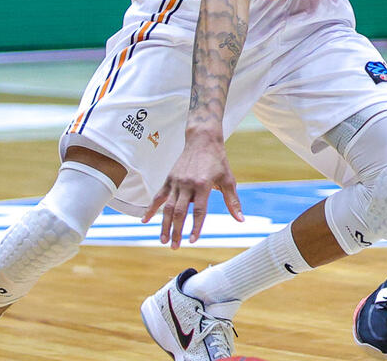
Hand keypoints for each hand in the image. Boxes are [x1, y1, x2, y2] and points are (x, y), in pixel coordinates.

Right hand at [142, 133, 242, 248]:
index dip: (196, 227)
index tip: (193, 241)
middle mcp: (187, 184)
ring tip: (163, 240)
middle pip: (179, 212)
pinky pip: (158, 196)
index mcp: (203, 185)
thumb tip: (241, 220)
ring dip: (164, 225)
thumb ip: (232, 201)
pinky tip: (145, 221)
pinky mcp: (169, 179)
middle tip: (175, 247)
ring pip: (167, 207)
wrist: (202, 139)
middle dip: (176, 231)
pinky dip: (151, 209)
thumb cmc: (218, 160)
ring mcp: (176, 182)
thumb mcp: (228, 179)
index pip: (198, 211)